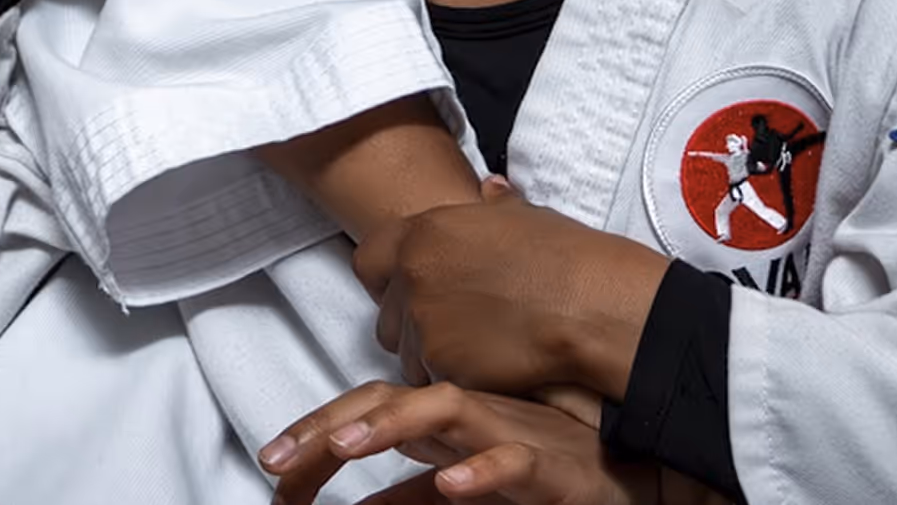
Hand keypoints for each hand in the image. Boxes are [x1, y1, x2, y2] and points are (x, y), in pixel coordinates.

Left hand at [261, 381, 672, 504]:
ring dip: (390, 424)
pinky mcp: (548, 465)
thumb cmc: (536, 470)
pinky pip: (512, 462)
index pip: (365, 408)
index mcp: (441, 416)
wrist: (627, 473)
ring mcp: (507, 432)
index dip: (313, 432)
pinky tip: (450, 483)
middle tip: (277, 459)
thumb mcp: (456, 485)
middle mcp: (467, 413)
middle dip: (329, 426)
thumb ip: (404, 499)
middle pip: (387, 401)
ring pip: (444, 410)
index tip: (269, 466)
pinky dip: (480, 470)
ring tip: (343, 446)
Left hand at [357, 178, 668, 401]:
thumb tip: (491, 187)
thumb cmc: (565, 257)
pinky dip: (455, 378)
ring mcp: (423, 324)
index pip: (368, 259)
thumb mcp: (522, 216)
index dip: (386, 278)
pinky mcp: (442, 365)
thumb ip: (492, 207)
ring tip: (479, 347)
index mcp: (424, 232)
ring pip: (407, 354)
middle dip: (411, 325)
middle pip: (386, 315)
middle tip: (454, 326)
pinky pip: (433, 380)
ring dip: (433, 356)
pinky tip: (489, 366)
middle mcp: (412, 276)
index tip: (409, 289)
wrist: (587, 304)